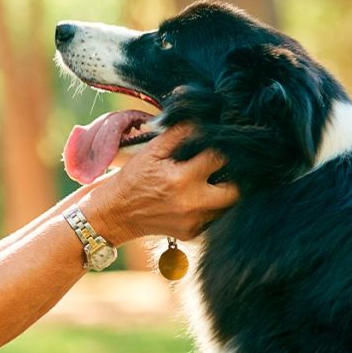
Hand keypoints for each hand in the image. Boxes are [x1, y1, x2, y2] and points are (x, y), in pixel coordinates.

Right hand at [80, 125, 238, 243]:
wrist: (115, 213)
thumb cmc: (132, 179)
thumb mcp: (151, 151)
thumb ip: (178, 133)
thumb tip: (201, 118)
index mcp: (181, 179)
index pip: (220, 158)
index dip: (224, 148)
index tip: (222, 144)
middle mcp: (192, 203)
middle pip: (236, 191)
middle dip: (235, 177)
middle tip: (224, 168)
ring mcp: (193, 222)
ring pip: (228, 207)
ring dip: (224, 193)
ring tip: (212, 182)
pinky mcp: (191, 234)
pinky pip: (213, 219)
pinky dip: (211, 207)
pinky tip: (198, 198)